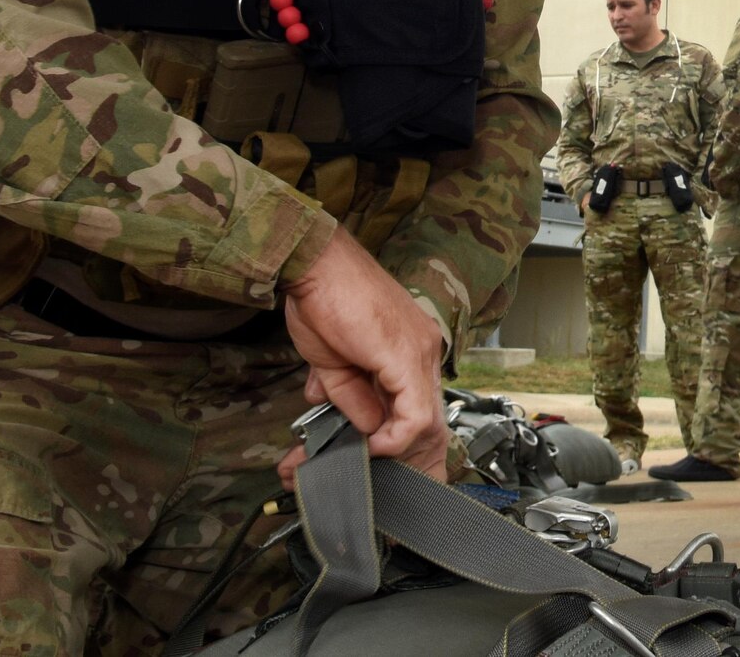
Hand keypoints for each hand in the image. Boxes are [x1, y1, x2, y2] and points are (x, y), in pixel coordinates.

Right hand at [277, 228, 448, 484]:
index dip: (397, 437)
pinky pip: (413, 414)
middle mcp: (424, 349)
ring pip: (423, 420)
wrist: (314, 265)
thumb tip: (365, 429)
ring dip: (391, 447)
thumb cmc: (321, 302)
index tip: (373, 455)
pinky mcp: (406, 357)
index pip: (415, 404)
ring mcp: (419, 352)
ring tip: (365, 459)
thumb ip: (352, 396)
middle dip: (400, 452)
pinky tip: (370, 445)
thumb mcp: (334, 364)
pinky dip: (393, 438)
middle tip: (377, 473)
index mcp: (409, 348)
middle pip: (425, 416)